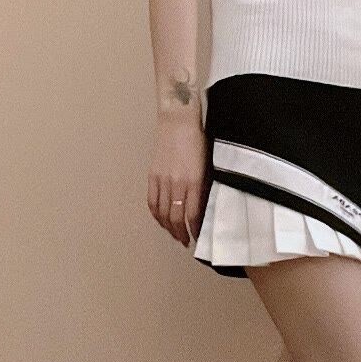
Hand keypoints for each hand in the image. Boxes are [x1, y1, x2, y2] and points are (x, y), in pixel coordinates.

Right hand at [147, 116, 210, 247]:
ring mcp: (163, 180)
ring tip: (174, 234)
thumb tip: (205, 207)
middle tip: (186, 241)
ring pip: (162, 213)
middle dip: (181, 233)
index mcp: (194, 181)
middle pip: (176, 218)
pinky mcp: (153, 176)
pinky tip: (161, 220)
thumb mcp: (208, 164)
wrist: (178, 121)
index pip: (194, 214)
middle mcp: (177, 184)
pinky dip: (156, 214)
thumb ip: (205, 186)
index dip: (195, 229)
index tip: (199, 237)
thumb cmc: (198, 140)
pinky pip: (152, 201)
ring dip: (168, 227)